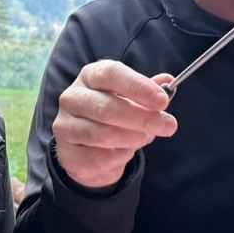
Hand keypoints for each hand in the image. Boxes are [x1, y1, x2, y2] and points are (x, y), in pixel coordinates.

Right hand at [52, 60, 177, 188]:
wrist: (89, 149)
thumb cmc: (113, 116)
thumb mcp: (132, 98)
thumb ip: (148, 91)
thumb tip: (168, 81)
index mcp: (90, 76)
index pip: (111, 74)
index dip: (138, 87)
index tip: (162, 101)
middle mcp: (72, 97)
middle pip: (107, 107)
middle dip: (143, 118)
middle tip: (168, 126)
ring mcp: (65, 125)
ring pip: (103, 134)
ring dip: (133, 139)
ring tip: (146, 138)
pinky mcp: (66, 152)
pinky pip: (98, 158)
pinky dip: (119, 157)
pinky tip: (125, 151)